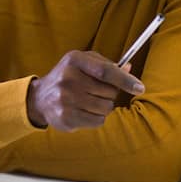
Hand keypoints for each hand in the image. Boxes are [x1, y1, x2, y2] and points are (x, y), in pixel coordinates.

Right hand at [26, 50, 144, 131]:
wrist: (40, 97)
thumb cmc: (69, 76)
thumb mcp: (84, 63)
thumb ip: (106, 65)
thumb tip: (129, 69)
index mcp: (75, 60)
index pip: (106, 71)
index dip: (125, 80)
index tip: (140, 88)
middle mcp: (69, 78)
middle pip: (109, 92)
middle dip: (110, 94)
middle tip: (98, 92)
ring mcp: (65, 99)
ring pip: (106, 108)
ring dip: (104, 107)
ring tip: (90, 101)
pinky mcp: (66, 117)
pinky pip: (97, 121)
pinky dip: (97, 118)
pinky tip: (85, 111)